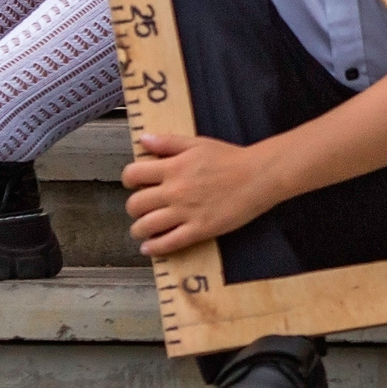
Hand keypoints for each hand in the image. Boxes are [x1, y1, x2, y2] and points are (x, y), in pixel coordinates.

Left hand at [121, 131, 278, 256]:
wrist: (258, 176)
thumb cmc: (230, 158)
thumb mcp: (197, 143)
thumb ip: (168, 142)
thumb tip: (143, 140)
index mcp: (173, 167)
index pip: (133, 174)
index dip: (128, 179)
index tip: (134, 183)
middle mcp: (174, 190)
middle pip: (135, 204)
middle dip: (133, 208)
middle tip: (141, 209)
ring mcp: (186, 212)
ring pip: (146, 226)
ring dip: (139, 230)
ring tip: (142, 230)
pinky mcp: (199, 230)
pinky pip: (168, 243)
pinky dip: (154, 248)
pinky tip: (150, 247)